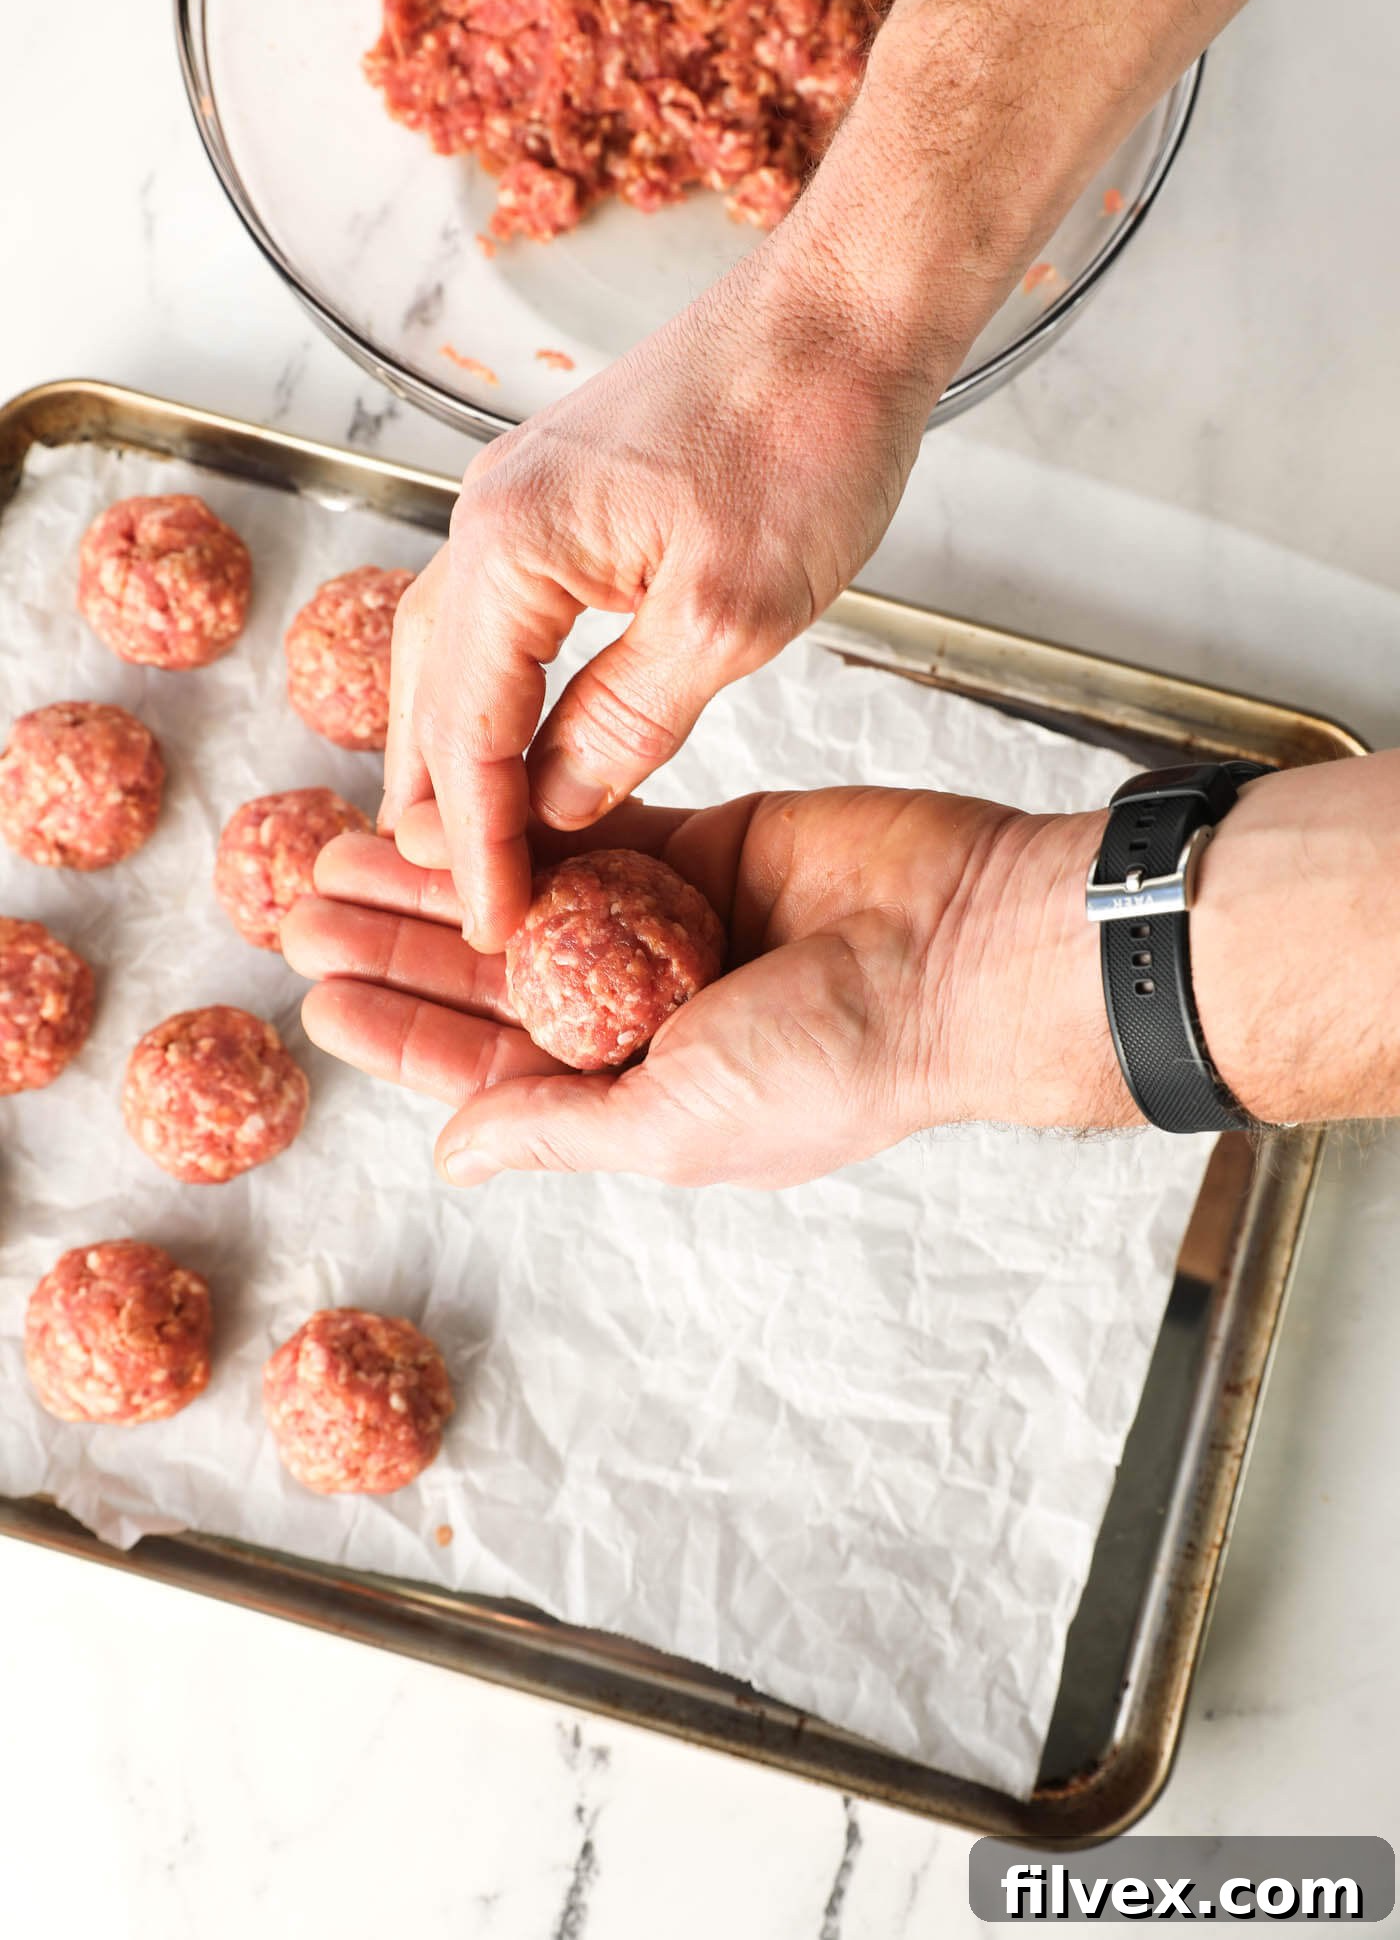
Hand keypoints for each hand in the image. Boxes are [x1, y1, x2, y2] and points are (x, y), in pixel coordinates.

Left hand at [282, 788, 1129, 1190]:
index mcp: (643, 1095)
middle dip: (401, 943)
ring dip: (446, 874)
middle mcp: (652, 1015)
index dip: (403, 1033)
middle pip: (494, 977)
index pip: (493, 1069)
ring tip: (351, 849)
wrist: (963, 940)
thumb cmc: (844, 1056)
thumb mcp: (678, 1118)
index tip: (323, 998)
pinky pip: (599, 831)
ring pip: (532, 899)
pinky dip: (529, 820)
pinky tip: (455, 803)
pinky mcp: (707, 849)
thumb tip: (456, 1158)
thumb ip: (562, 1128)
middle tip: (306, 907)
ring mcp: (678, 928)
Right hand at [380, 217, 954, 954]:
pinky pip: (496, 609)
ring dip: (451, 745)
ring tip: (455, 833)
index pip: (469, 734)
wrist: (848, 307)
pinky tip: (514, 723)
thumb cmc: (803, 436)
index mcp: (511, 548)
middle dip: (436, 802)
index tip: (493, 926)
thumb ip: (626, 723)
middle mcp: (490, 515)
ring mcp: (522, 495)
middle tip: (447, 899)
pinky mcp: (565, 490)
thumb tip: (555, 806)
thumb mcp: (725, 618)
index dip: (477, 844)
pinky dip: (491, 685)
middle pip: (432, 692)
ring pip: (452, 649)